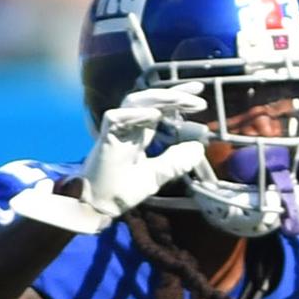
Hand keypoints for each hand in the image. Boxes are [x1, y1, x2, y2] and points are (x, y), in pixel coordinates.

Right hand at [30, 84, 220, 236]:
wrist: (99, 206)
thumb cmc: (121, 190)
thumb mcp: (157, 175)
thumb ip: (176, 161)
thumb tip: (199, 147)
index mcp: (140, 134)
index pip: (160, 108)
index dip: (178, 98)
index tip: (200, 92)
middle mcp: (128, 128)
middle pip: (150, 100)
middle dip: (174, 94)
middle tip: (199, 94)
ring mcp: (115, 131)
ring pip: (133, 102)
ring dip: (159, 99)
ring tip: (182, 101)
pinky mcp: (104, 139)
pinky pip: (115, 119)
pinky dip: (133, 114)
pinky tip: (154, 114)